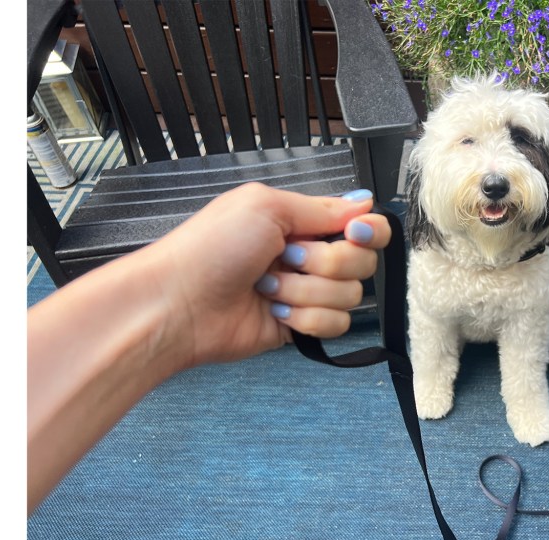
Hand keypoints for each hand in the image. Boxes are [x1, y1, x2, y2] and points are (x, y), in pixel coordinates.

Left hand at [139, 183, 391, 367]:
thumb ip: (322, 207)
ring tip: (267, 288)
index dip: (369, 232)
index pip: (364, 226)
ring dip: (307, 292)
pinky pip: (335, 326)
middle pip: (362, 262)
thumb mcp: (265, 206)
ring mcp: (306, 292)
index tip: (355, 234)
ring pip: (349, 296)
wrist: (178, 303)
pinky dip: (305, 319)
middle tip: (287, 258)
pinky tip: (274, 312)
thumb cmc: (211, 248)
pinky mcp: (301, 326)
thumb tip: (365, 204)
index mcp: (302, 221)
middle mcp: (309, 255)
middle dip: (328, 262)